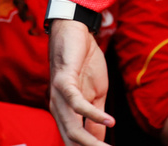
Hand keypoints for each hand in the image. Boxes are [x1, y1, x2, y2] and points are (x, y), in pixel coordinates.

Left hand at [49, 19, 113, 145]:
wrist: (75, 33)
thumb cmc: (84, 64)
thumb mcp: (96, 94)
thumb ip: (95, 118)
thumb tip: (101, 140)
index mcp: (64, 114)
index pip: (74, 140)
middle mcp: (57, 109)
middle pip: (72, 139)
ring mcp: (58, 96)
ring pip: (72, 127)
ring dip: (90, 141)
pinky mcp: (64, 82)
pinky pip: (77, 103)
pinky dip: (93, 114)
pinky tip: (110, 121)